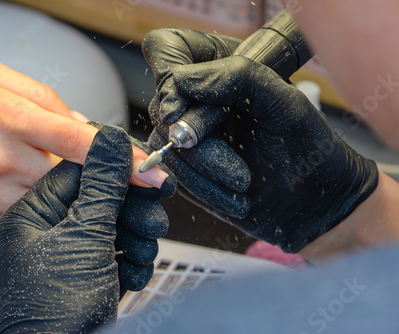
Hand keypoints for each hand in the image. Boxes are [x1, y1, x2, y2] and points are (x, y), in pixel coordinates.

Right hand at [0, 57, 166, 235]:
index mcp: (9, 117)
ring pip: (51, 202)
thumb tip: (79, 124)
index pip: (82, 143)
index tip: (150, 173)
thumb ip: (44, 98)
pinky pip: (24, 219)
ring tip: (35, 170)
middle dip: (89, 176)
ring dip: (60, 191)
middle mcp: (2, 159)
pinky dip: (34, 206)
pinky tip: (17, 186)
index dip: (124, 160)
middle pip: (73, 178)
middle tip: (88, 168)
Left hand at [0, 125, 173, 332]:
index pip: (78, 170)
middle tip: (152, 216)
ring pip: (114, 226)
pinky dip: (131, 260)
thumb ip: (103, 185)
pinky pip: (116, 251)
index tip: (146, 167)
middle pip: (101, 199)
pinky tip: (132, 272)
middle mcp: (47, 232)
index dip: (115, 167)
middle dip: (131, 211)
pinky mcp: (89, 271)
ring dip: (136, 238)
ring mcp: (69, 253)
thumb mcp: (85, 236)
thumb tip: (112, 140)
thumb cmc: (56, 309)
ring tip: (142, 252)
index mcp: (32, 215)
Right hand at [168, 56, 378, 252]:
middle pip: (164, 112)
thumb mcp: (284, 104)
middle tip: (239, 169)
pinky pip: (174, 177)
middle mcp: (203, 103)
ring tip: (243, 184)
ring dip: (204, 172)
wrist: (315, 205)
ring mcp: (193, 139)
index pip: (170, 56)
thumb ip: (239, 77)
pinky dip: (204, 191)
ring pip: (165, 148)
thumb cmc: (309, 149)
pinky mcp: (189, 171)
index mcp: (224, 73)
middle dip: (201, 145)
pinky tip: (237, 200)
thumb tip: (181, 78)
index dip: (168, 84)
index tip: (176, 111)